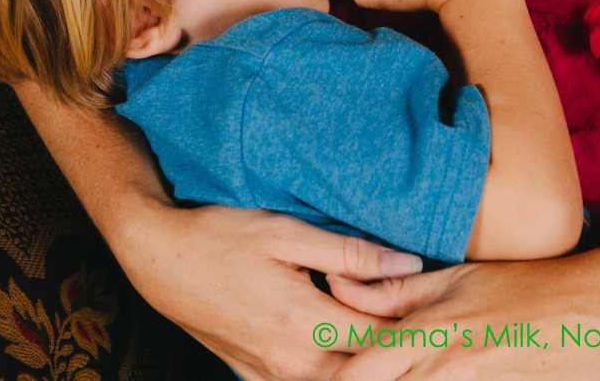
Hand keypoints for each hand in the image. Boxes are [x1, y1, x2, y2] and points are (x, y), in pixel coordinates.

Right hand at [116, 203, 423, 379]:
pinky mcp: (254, 374)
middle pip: (366, 369)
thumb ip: (350, 254)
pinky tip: (342, 348)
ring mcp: (271, 373)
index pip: (384, 338)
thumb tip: (407, 265)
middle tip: (425, 321)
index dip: (418, 324)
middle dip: (399, 350)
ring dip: (367, 362)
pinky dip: (332, 371)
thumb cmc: (219, 237)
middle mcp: (291, 360)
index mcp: (305, 322)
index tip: (441, 307)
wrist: (158, 258)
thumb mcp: (285, 232)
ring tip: (388, 331)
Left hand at [326, 253, 599, 380]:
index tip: (312, 376)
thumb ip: (393, 290)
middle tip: (333, 379)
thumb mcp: (457, 278)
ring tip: (403, 372)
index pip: (359, 373)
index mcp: (431, 332)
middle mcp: (448, 370)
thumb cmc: (529, 286)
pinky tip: (436, 377)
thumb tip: (336, 286)